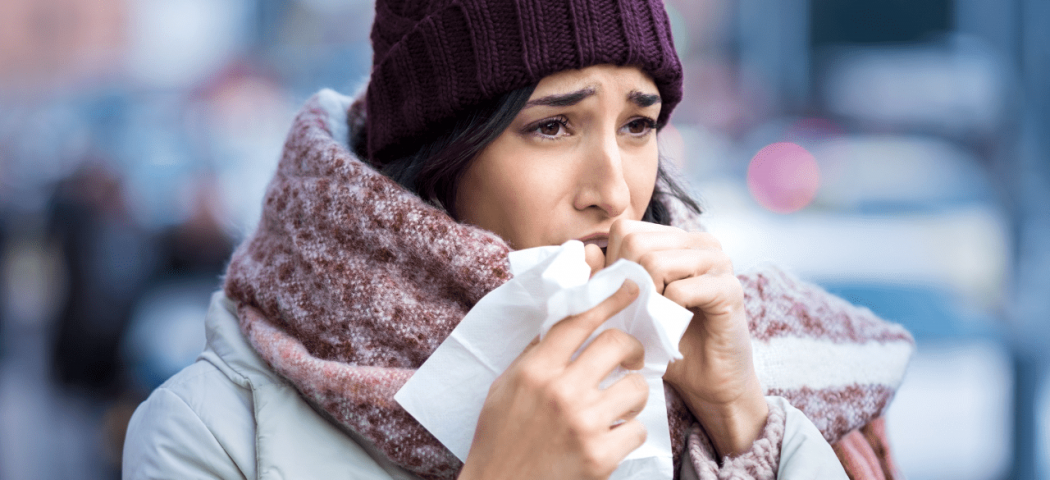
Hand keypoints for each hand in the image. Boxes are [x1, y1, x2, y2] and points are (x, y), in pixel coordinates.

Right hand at [458, 280, 648, 479]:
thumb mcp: (505, 388)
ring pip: (636, 387)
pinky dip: (629, 433)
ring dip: (632, 395)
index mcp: (534, 371)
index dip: (608, 299)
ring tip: (618, 406)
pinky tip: (612, 438)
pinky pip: (638, 429)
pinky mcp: (601, 457)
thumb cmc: (499, 439)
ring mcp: (583, 424)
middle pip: (616, 345)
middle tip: (630, 359)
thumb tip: (564, 322)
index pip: (578, 321)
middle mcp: (560, 392)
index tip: (630, 288)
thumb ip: (535, 356)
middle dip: (631, 349)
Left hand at [593, 219, 767, 457]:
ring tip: (658, 319)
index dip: (615, 265)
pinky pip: (679, 290)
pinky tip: (676, 326)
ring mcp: (718, 261)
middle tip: (642, 312)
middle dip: (628, 284)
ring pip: (655, 262)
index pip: (626, 230)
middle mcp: (700, 241)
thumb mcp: (628, 306)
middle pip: (637, 243)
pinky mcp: (730, 288)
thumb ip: (606, 278)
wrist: (708, 380)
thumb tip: (587, 250)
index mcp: (676, 239)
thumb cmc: (665, 340)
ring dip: (647, 300)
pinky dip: (667, 314)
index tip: (626, 297)